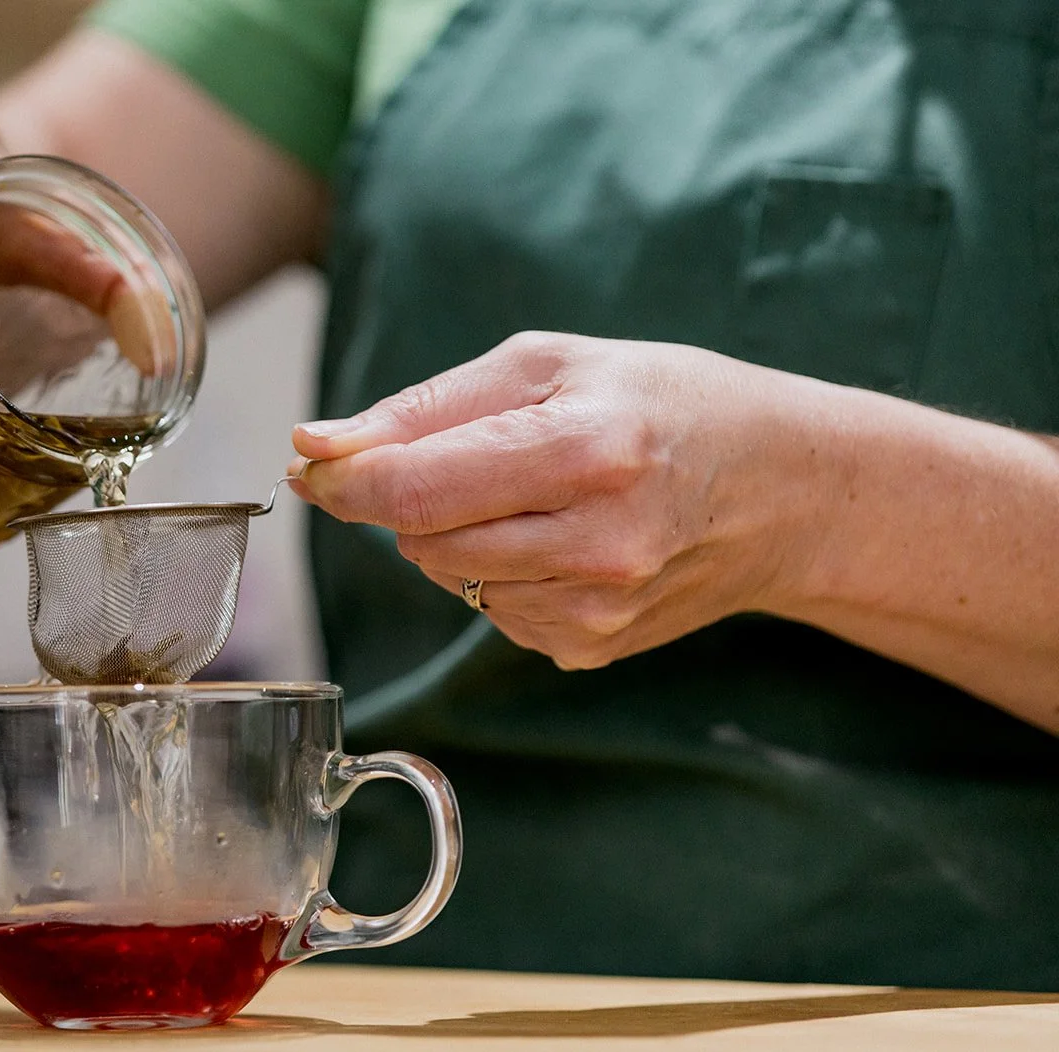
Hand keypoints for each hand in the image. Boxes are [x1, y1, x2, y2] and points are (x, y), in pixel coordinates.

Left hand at [290, 331, 825, 670]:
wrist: (781, 488)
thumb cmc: (663, 403)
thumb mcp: (550, 365)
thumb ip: (426, 408)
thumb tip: (318, 444)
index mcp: (586, 450)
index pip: (416, 488)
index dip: (344, 478)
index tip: (311, 461)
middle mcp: (597, 544)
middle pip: (420, 539)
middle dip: (413, 498)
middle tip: (473, 457)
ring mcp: (597, 609)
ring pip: (447, 577)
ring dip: (457, 535)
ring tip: (536, 494)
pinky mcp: (592, 647)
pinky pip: (490, 611)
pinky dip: (498, 572)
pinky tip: (561, 540)